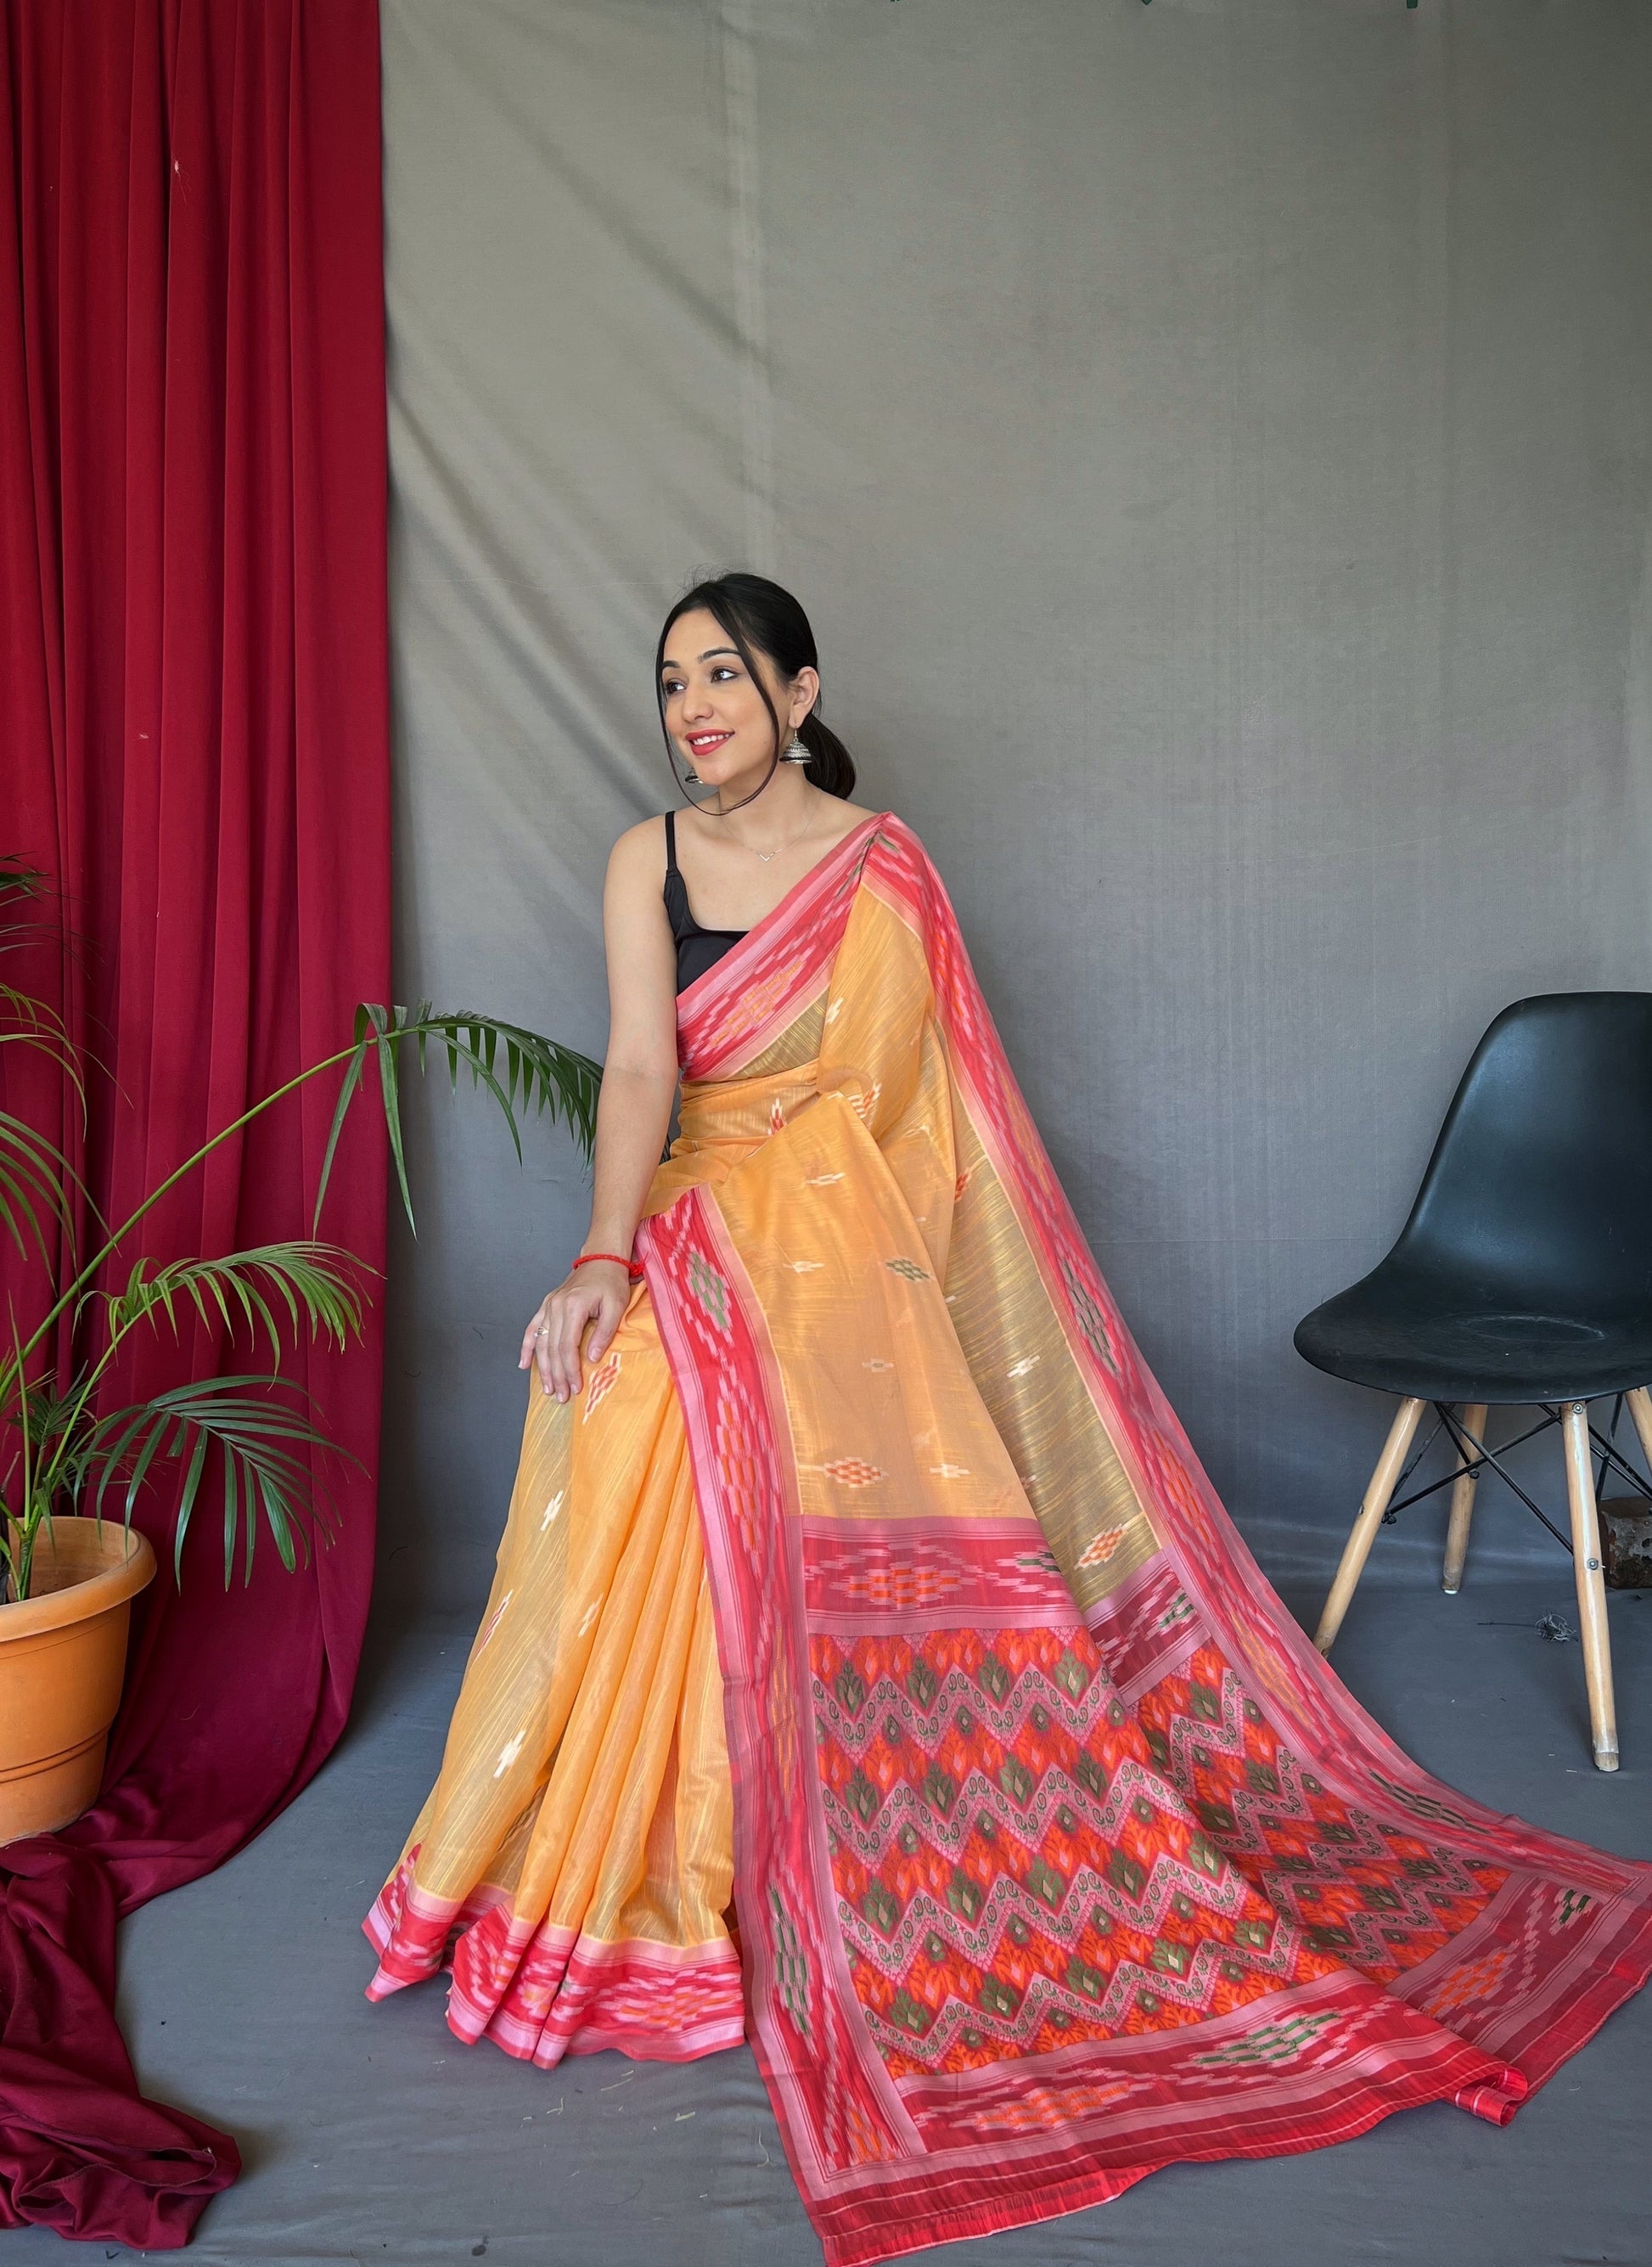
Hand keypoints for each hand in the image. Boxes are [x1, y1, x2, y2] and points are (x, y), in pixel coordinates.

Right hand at [519, 1260, 632, 1401]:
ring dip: (542, 1368)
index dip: (570, 1370)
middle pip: (552, 1349)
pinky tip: (523, 1364)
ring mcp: (548, 1305)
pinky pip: (532, 1329)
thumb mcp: (616, 1306)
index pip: (567, 1346)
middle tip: (561, 1396)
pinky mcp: (547, 1305)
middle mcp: (556, 1306)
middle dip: (556, 1375)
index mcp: (573, 1307)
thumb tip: (592, 1358)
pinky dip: (526, 1347)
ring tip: (547, 1388)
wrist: (601, 1259)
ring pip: (540, 1342)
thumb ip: (604, 1332)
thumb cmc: (611, 1282)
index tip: (575, 1388)